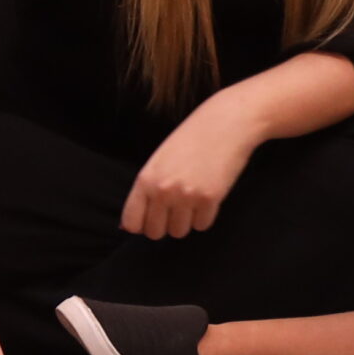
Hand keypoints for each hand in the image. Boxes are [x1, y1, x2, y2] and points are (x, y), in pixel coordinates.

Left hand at [123, 102, 255, 238]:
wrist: (227, 122)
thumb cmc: (192, 138)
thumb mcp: (160, 160)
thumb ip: (145, 192)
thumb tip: (126, 227)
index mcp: (145, 179)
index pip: (132, 223)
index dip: (142, 224)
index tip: (153, 217)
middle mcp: (162, 190)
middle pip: (155, 232)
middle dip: (166, 224)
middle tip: (177, 207)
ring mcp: (186, 196)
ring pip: (179, 232)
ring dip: (186, 220)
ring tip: (193, 198)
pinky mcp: (210, 199)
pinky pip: (202, 225)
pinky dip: (205, 216)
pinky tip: (208, 195)